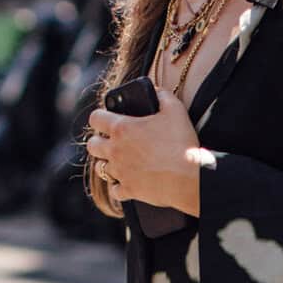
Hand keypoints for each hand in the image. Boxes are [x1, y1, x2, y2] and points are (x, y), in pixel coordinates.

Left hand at [86, 89, 202, 215]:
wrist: (190, 177)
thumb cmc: (181, 142)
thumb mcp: (175, 110)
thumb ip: (162, 96)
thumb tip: (155, 91)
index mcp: (122, 128)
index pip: (96, 118)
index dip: (100, 116)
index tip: (106, 118)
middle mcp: (115, 150)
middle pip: (92, 145)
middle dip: (98, 141)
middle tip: (112, 141)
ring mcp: (120, 172)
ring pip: (100, 168)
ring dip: (107, 163)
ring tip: (120, 161)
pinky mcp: (129, 190)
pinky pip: (114, 190)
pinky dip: (119, 187)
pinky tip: (128, 182)